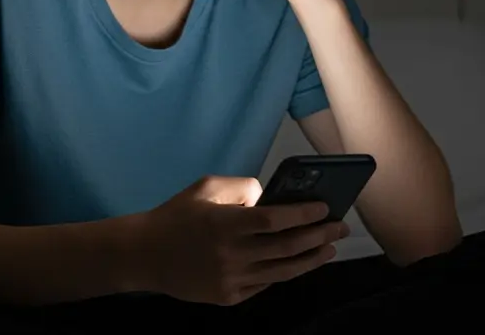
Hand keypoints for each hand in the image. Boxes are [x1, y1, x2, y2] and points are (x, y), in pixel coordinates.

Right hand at [138, 175, 348, 305]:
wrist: (144, 254)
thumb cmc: (177, 215)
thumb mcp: (206, 187)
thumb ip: (242, 187)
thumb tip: (272, 198)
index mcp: (224, 223)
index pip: (275, 220)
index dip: (304, 214)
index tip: (325, 208)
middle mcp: (230, 254)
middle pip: (287, 247)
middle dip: (319, 236)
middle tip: (340, 228)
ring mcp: (230, 279)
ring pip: (283, 271)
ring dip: (311, 259)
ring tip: (329, 248)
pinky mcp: (228, 297)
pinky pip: (265, 284)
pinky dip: (285, 272)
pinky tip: (299, 262)